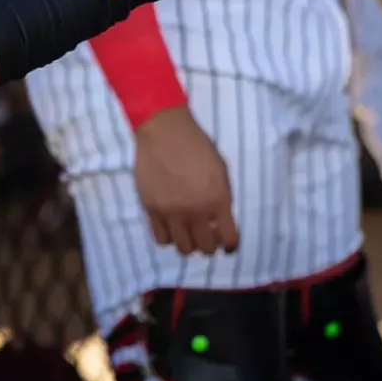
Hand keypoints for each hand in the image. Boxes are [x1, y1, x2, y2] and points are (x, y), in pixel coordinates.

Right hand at [133, 106, 238, 256]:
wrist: (164, 132)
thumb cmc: (197, 146)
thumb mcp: (221, 171)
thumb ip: (222, 198)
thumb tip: (219, 220)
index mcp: (217, 200)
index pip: (228, 238)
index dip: (230, 245)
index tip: (228, 245)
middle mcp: (195, 211)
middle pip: (205, 248)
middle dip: (210, 246)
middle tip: (207, 237)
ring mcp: (171, 213)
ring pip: (183, 248)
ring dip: (189, 244)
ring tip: (188, 233)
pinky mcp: (151, 210)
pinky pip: (161, 238)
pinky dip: (169, 237)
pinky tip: (171, 228)